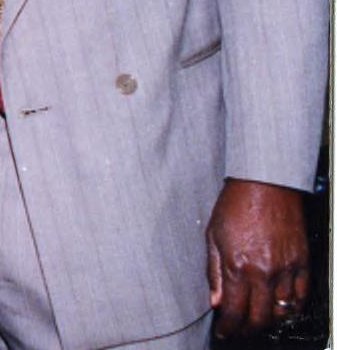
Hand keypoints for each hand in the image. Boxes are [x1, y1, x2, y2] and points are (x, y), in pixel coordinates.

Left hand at [206, 178, 309, 334]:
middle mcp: (265, 272)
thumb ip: (214, 272)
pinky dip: (292, 307)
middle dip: (247, 329)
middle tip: (239, 331)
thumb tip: (215, 300)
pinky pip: (302, 296)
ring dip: (269, 320)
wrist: (265, 184)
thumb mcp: (213, 236)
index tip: (224, 331)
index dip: (228, 327)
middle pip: (260, 318)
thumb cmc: (236, 204)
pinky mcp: (303, 263)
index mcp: (239, 266)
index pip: (234, 311)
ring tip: (258, 319)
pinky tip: (281, 307)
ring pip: (282, 311)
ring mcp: (287, 269)